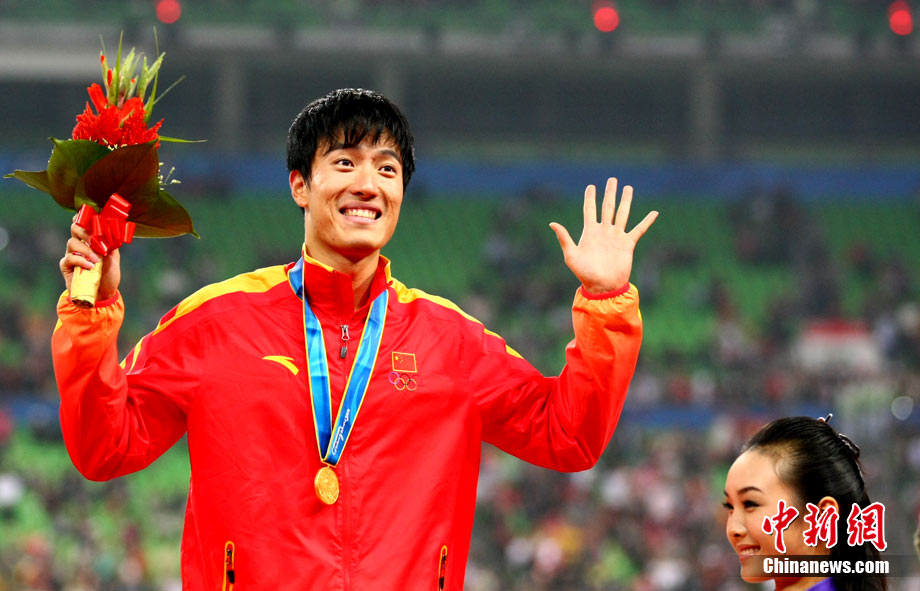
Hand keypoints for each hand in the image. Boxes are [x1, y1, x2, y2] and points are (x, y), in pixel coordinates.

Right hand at [59, 217, 120, 300]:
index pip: (83, 223)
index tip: (93, 216)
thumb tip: (111, 234)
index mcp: (90, 240)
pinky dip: (80, 260)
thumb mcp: (114, 259)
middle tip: (96, 239)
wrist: (103, 294)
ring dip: (86, 249)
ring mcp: (71, 254)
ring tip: (97, 259)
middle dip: (86, 231)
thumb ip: (111, 246)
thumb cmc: (108, 275)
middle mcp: (79, 244)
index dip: (85, 217)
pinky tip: (90, 265)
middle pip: (75, 228)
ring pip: (71, 242)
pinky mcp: (66, 266)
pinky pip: (69, 258)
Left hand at [549, 177, 657, 293]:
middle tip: (612, 179)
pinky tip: (654, 213)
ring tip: (628, 188)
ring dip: (626, 201)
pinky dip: (647, 221)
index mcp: (590, 232)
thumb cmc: (585, 274)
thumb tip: (552, 223)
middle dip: (610, 193)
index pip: (590, 210)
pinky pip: (639, 229)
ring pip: (622, 214)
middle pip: (607, 207)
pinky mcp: (628, 244)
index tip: (591, 186)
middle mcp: (604, 232)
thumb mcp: (571, 256)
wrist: (603, 287)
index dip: (590, 198)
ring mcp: (616, 237)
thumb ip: (564, 238)